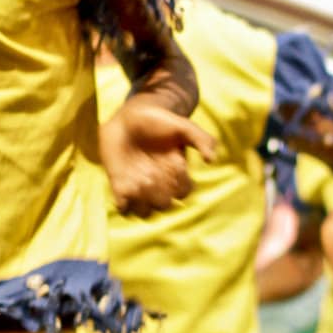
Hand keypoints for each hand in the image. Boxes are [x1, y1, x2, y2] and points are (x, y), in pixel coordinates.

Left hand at [100, 95, 216, 217]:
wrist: (127, 118)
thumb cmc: (157, 121)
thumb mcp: (183, 126)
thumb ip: (201, 139)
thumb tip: (212, 160)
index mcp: (176, 174)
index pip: (183, 193)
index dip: (179, 184)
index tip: (174, 164)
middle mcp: (159, 185)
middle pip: (164, 205)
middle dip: (159, 191)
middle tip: (151, 171)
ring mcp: (139, 189)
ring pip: (145, 213)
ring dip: (142, 201)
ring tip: (137, 181)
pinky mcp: (120, 188)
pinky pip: (124, 209)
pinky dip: (124, 202)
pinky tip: (124, 185)